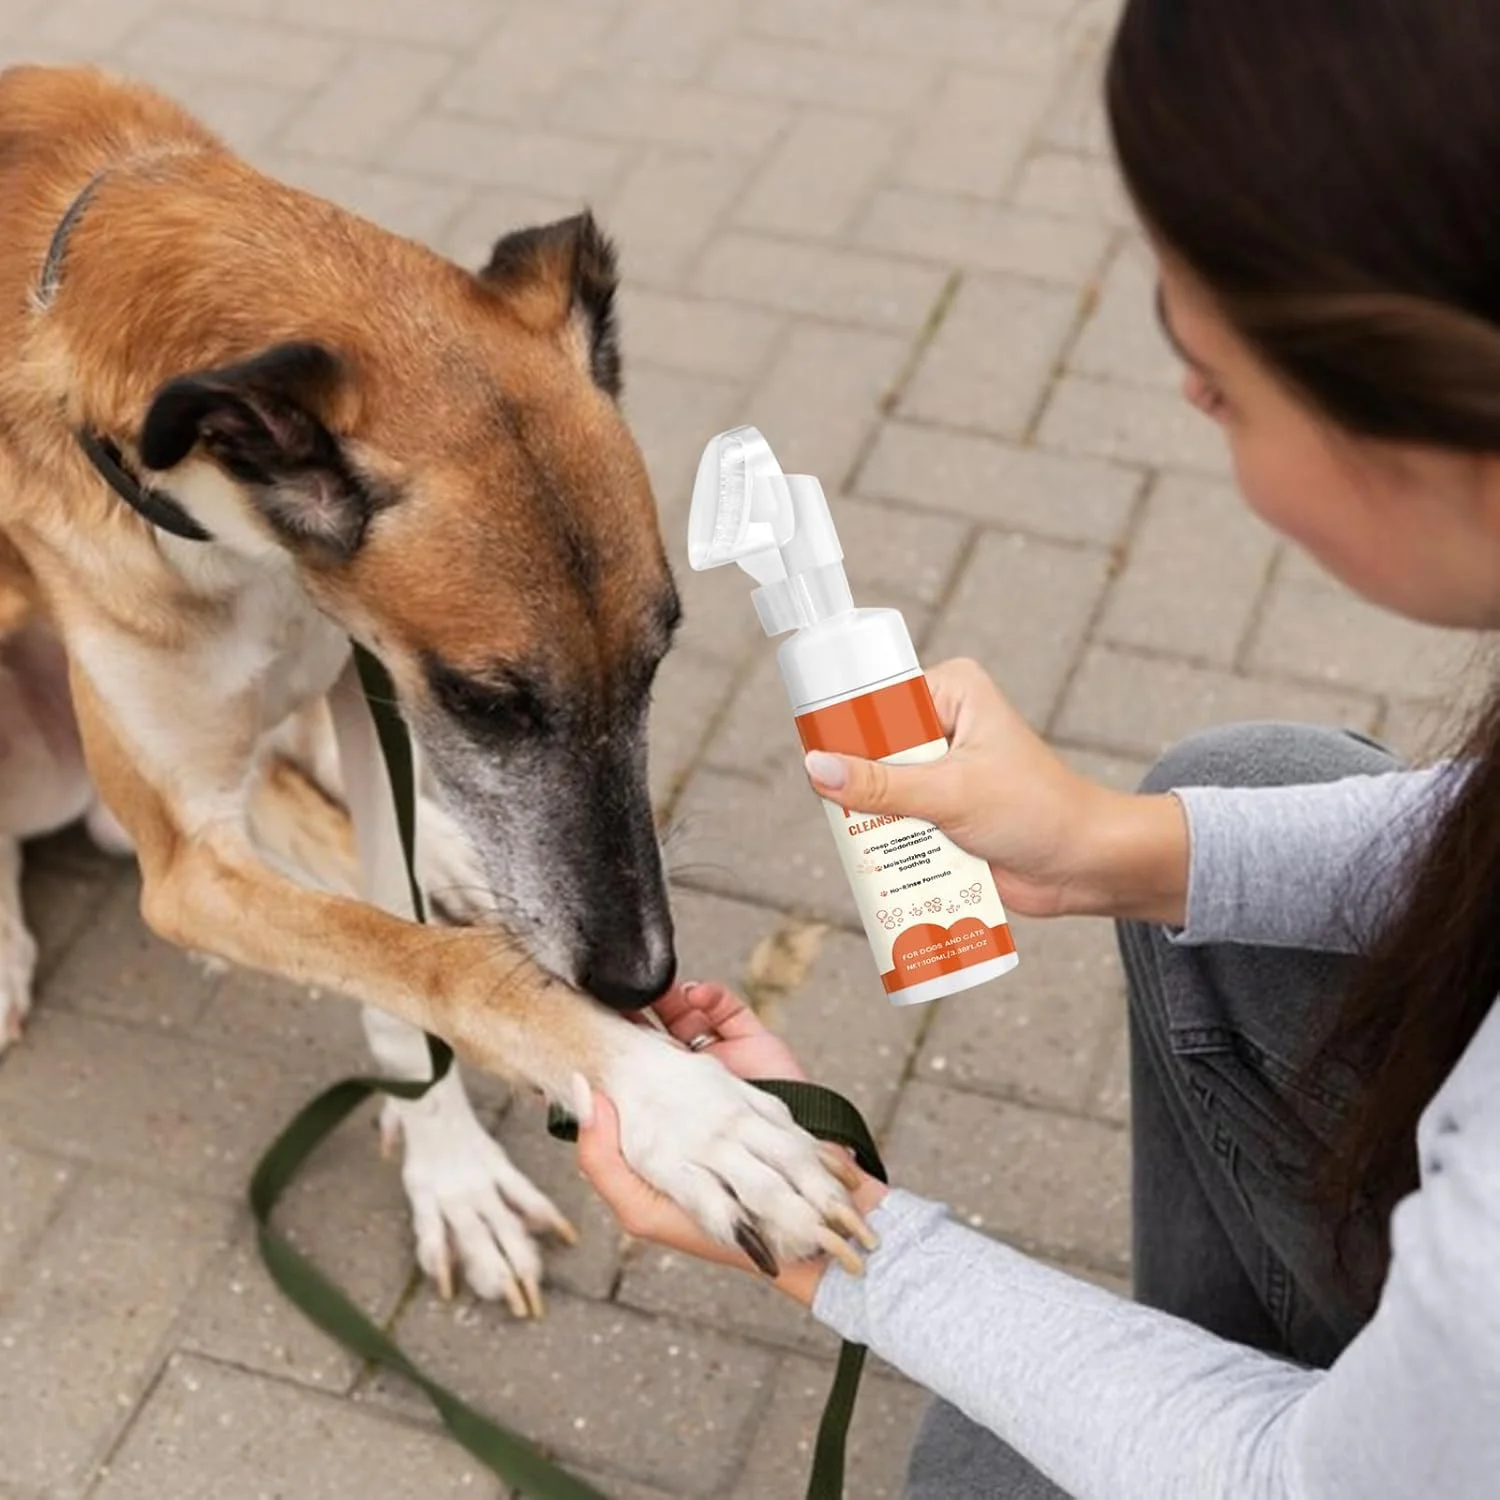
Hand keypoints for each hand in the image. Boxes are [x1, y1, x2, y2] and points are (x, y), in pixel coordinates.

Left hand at [577, 982, 885, 1304]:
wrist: (807, 1216)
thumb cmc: (720, 1227)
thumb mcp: (642, 1209)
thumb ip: (603, 1162)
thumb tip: (585, 1095)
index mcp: (656, 1124)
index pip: (620, 1077)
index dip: (603, 1051)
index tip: (582, 1026)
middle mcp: (685, 1095)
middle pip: (647, 1040)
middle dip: (628, 1014)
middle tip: (607, 992)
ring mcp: (720, 1069)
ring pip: (683, 1018)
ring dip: (663, 998)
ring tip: (649, 992)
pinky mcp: (756, 1049)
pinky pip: (728, 1010)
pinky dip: (708, 995)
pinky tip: (693, 994)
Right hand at [802, 658, 1187, 923]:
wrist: (1084, 866)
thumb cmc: (1036, 811)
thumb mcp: (952, 793)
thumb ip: (882, 785)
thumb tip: (817, 770)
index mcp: (951, 691)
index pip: (877, 698)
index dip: (843, 726)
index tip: (815, 756)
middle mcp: (943, 723)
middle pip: (870, 747)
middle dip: (854, 782)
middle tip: (837, 809)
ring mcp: (940, 770)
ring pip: (878, 788)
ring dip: (868, 818)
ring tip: (856, 841)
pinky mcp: (940, 810)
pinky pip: (895, 820)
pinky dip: (884, 841)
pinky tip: (869, 861)